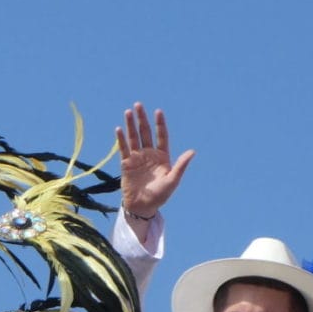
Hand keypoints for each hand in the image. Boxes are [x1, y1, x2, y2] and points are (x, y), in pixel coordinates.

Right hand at [116, 102, 194, 218]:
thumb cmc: (160, 195)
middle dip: (142, 119)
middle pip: (145, 132)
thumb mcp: (173, 180)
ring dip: (130, 125)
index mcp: (162, 156)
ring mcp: (137, 158)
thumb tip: (192, 151)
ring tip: (128, 112)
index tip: (158, 111)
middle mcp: (149, 154)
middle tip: (138, 105)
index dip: (160, 124)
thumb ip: (180, 165)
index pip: (161, 136)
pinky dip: (121, 139)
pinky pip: (123, 148)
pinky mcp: (126, 163)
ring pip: (133, 137)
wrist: (142, 206)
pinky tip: (119, 129)